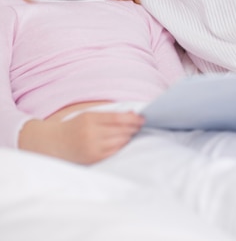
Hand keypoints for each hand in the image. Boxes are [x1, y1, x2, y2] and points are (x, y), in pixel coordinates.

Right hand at [19, 111, 143, 163]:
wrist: (54, 144)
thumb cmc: (74, 127)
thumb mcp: (88, 115)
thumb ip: (109, 115)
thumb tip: (132, 115)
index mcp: (90, 119)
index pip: (117, 118)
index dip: (132, 119)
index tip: (142, 118)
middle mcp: (91, 134)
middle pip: (120, 131)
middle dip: (133, 128)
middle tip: (140, 125)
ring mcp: (92, 148)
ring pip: (119, 142)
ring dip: (129, 137)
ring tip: (133, 133)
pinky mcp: (93, 159)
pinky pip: (114, 152)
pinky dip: (121, 147)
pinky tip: (124, 142)